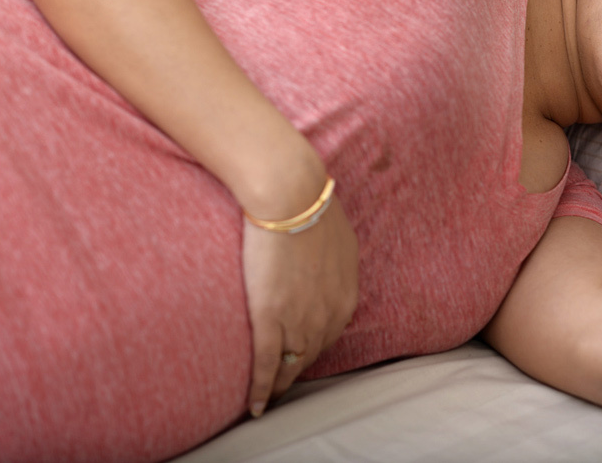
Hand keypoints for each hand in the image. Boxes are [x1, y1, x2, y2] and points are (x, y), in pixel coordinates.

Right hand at [240, 191, 357, 416]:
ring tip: (270, 397)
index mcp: (346, 293)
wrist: (290, 195)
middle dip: (300, 369)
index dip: (314, 345)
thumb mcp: (336, 236)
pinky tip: (255, 406)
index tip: (302, 353)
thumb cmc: (309, 204)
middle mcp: (329, 313)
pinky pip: (268, 365)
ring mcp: (301, 318)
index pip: (331, 333)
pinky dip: (262, 390)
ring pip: (292, 365)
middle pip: (313, 353)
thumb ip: (333, 258)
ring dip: (281, 385)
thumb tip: (325, 259)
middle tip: (285, 382)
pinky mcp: (272, 317)